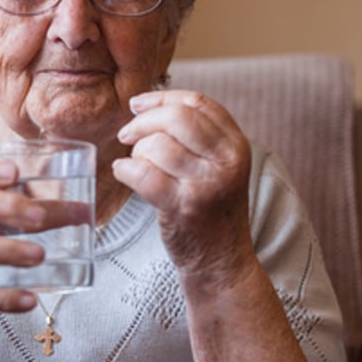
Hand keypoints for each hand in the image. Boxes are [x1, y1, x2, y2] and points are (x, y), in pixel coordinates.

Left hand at [112, 90, 257, 285]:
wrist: (221, 263)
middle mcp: (227, 162)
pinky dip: (124, 170)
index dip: (162, 97)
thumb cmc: (211, 212)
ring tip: (137, 166)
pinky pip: (142, 173)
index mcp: (237, 146)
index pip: (198, 102)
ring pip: (156, 145)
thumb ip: (198, 137)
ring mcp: (206, 184)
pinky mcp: (183, 207)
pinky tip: (125, 174)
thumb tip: (147, 104)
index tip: (138, 104)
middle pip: (176, 117)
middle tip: (126, 135)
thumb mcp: (219, 168)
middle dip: (143, 122)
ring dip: (135, 153)